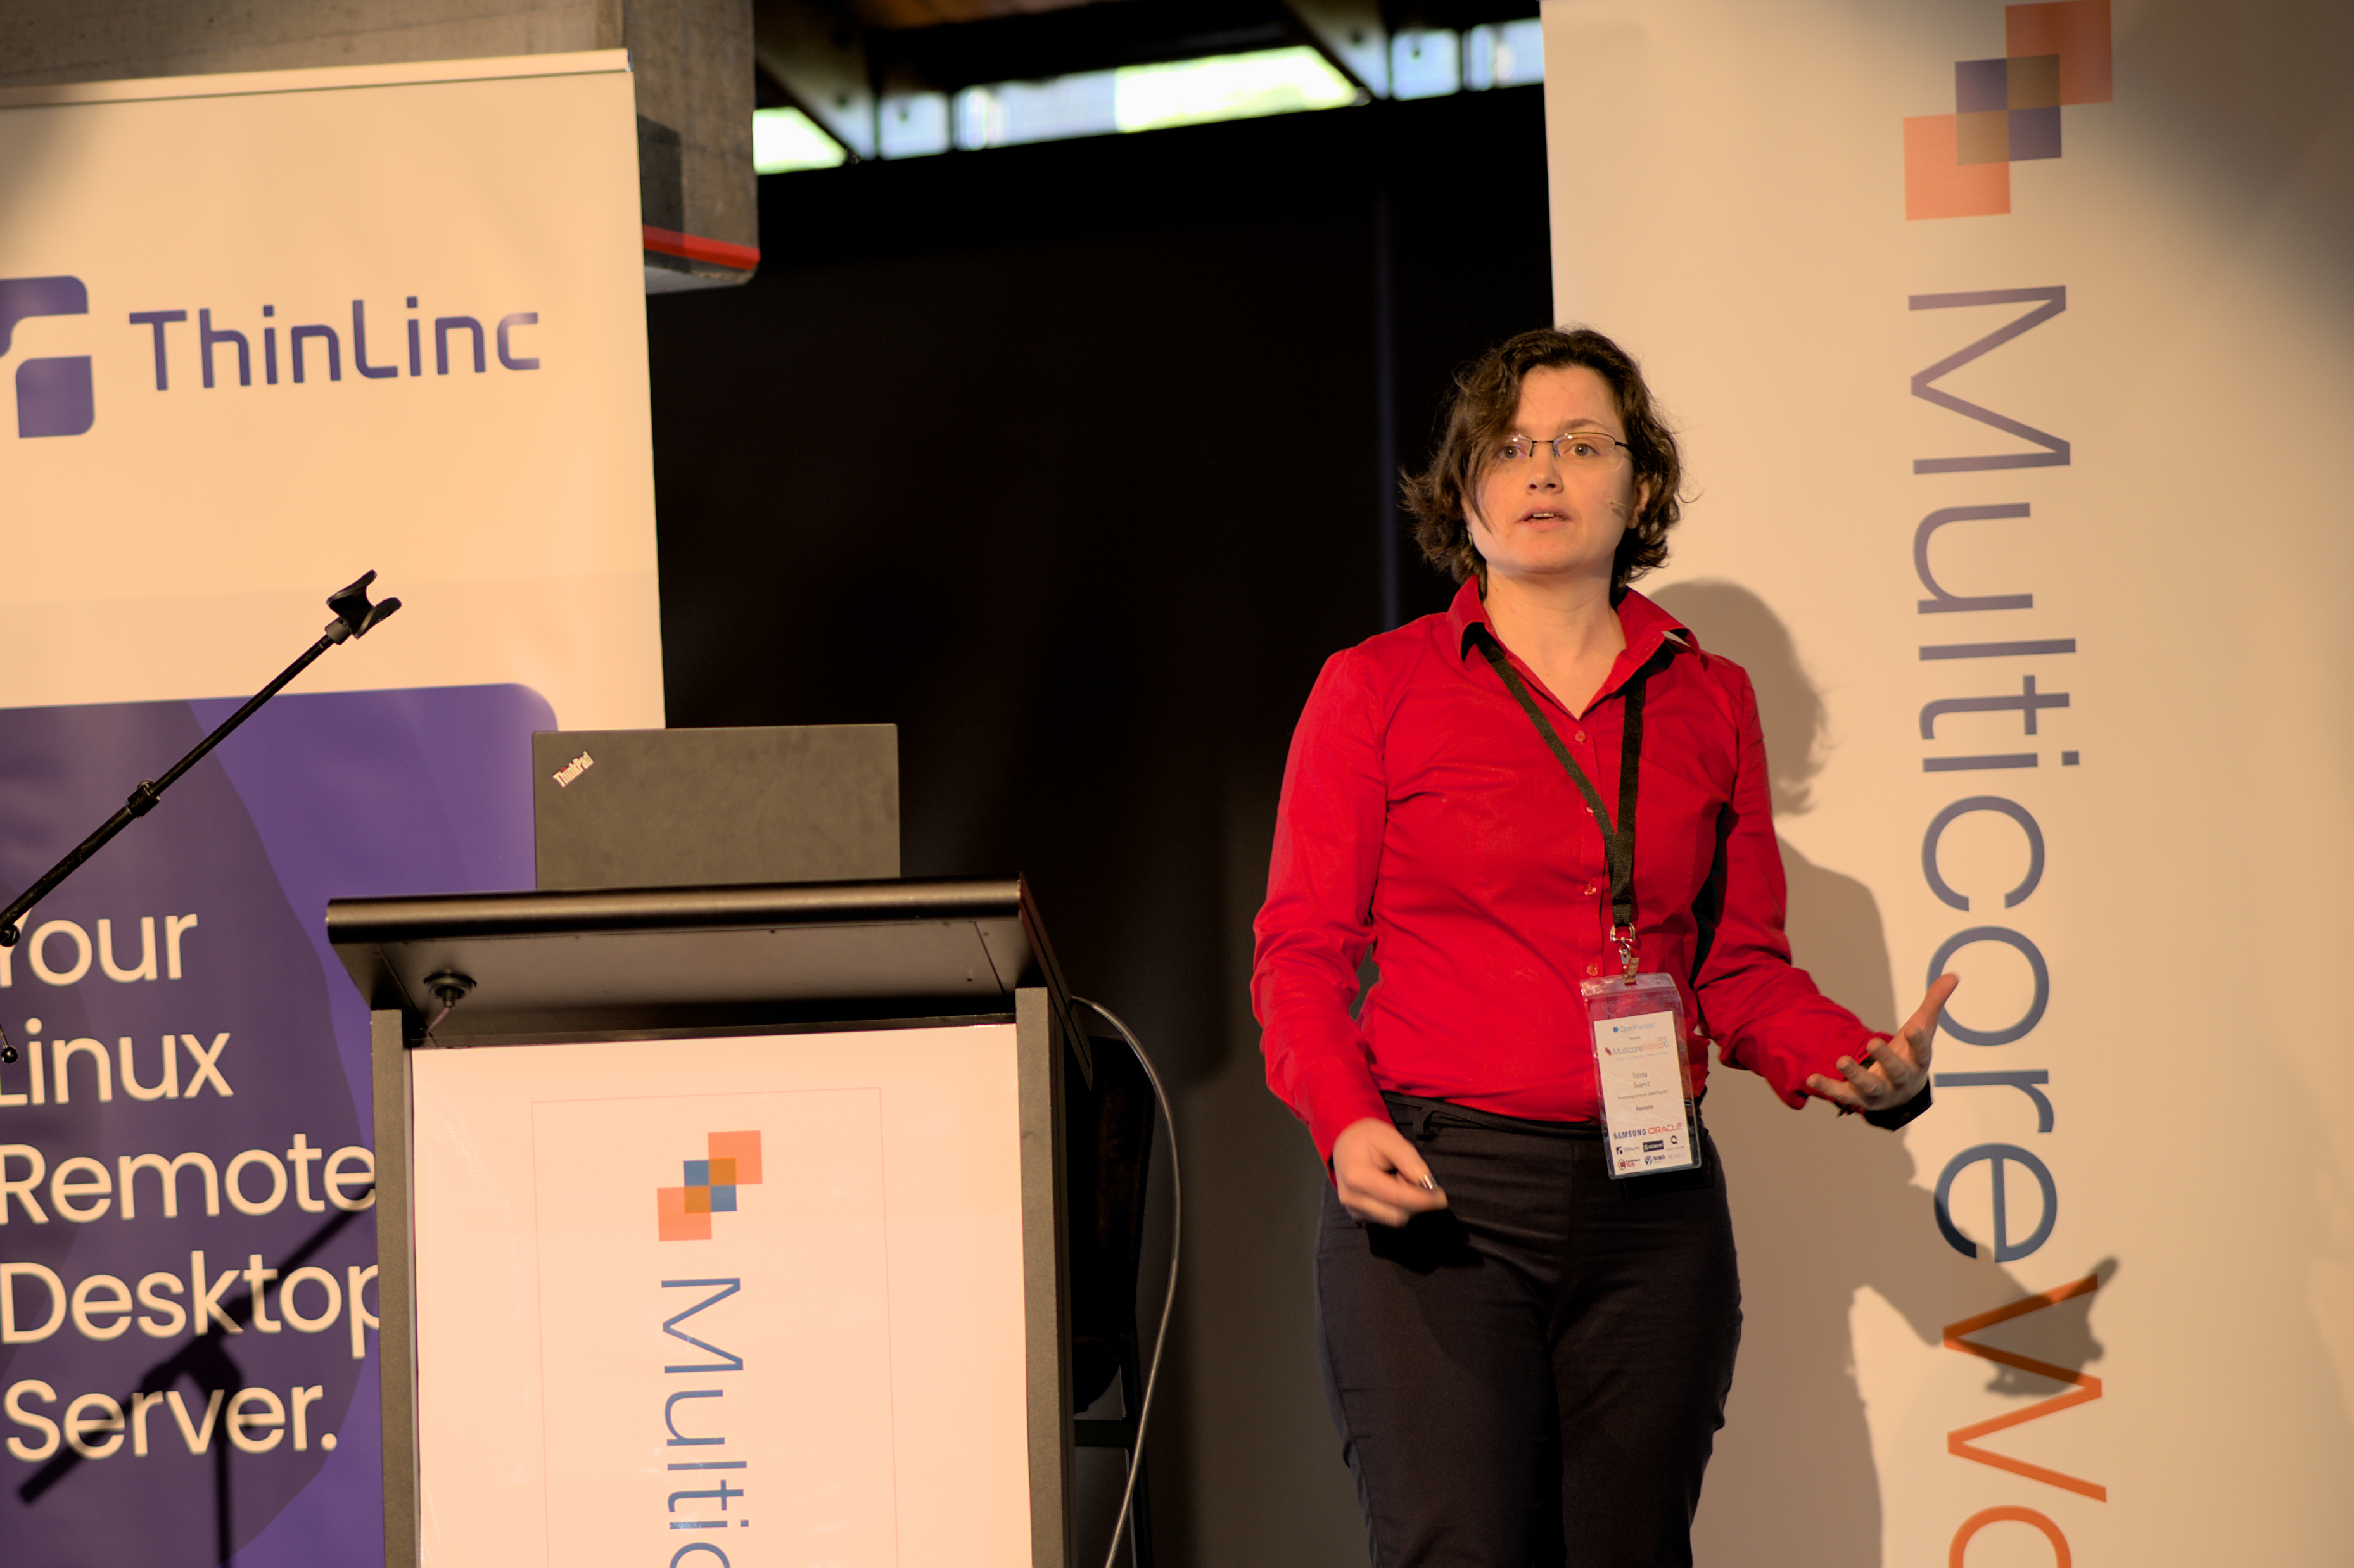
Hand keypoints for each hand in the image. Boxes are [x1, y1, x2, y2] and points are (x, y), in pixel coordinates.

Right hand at [1330, 1117, 1449, 1226]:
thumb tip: (1428, 1185)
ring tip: (1399, 1180)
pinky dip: (1395, 1207)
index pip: (1398, 1198)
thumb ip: (1410, 1161)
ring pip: (1393, 1219)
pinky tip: (1390, 1189)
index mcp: (1358, 1177)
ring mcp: (1353, 1210)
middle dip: (1414, 1202)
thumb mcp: (1391, 1139)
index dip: (1423, 1200)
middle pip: (1397, 1216)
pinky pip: (1386, 1219)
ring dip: (1405, 1205)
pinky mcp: (1357, 1216)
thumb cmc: (1368, 1138)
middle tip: (1413, 1179)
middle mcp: (1352, 1199)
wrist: (1345, 1143)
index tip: (1441, 1197)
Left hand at [1807, 972, 1955, 1113]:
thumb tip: (1953, 975)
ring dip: (1856, 1075)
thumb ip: (1934, 1003)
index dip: (1919, 1042)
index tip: (1914, 1027)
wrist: (1902, 1093)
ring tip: (1841, 1060)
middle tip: (1872, 1042)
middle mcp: (1901, 1080)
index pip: (1922, 1053)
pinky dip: (1829, 1087)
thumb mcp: (1922, 1028)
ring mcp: (1880, 1092)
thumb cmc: (1911, 1054)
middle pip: (1896, 1071)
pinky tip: (1812, 1078)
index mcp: (1918, 1063)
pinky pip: (1844, 1095)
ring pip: (1869, 1087)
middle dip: (1885, 1058)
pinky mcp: (1859, 1098)